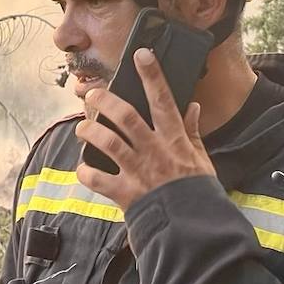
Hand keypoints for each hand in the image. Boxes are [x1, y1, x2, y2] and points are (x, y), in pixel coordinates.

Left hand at [74, 48, 214, 210]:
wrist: (193, 229)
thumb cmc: (197, 194)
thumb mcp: (202, 160)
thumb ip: (193, 133)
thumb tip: (193, 107)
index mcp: (175, 140)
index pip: (163, 100)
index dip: (152, 75)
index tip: (141, 55)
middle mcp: (154, 151)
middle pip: (126, 116)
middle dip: (105, 101)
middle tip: (92, 94)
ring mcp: (138, 171)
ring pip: (108, 142)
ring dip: (90, 131)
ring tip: (81, 127)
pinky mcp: (125, 193)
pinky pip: (98, 179)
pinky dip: (86, 172)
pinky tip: (82, 167)